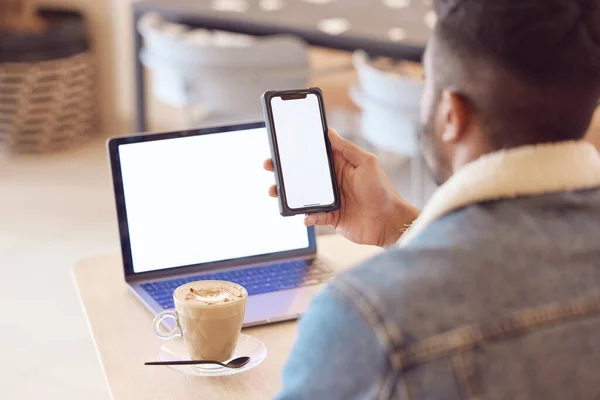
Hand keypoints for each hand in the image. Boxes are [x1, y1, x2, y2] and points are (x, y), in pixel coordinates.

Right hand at [264, 129, 419, 246]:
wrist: (388, 222)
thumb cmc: (382, 191)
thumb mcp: (367, 163)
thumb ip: (347, 149)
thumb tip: (330, 132)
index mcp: (340, 165)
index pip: (315, 155)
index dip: (298, 150)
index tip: (282, 145)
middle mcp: (332, 182)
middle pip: (303, 174)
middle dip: (284, 170)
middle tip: (270, 165)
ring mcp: (330, 200)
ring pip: (302, 195)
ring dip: (288, 194)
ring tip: (275, 191)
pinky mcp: (331, 217)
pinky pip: (313, 216)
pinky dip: (307, 216)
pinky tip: (305, 217)